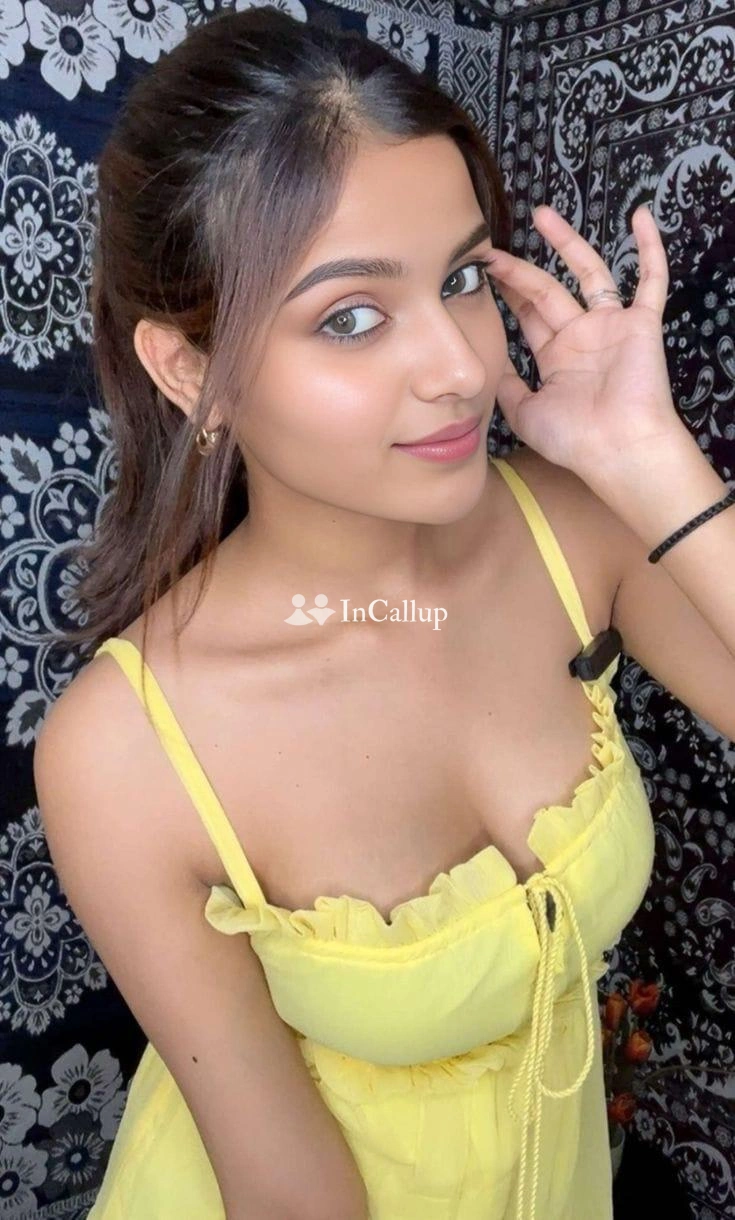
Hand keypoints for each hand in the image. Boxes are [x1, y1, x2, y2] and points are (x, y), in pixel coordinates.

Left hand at [487, 204, 685, 486]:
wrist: (617, 449)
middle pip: (548, 291)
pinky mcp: (641, 323)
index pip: (528, 315)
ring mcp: (612, 327)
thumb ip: (508, 386)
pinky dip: (650, 248)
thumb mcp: (526, 413)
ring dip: (567, 243)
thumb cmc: (574, 439)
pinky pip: (651, 280)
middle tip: (494, 249)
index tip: (482, 270)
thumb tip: (490, 365)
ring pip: (589, 273)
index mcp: (557, 358)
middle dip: (520, 270)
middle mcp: (583, 337)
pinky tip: (640, 215)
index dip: (507, 292)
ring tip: (541, 215)